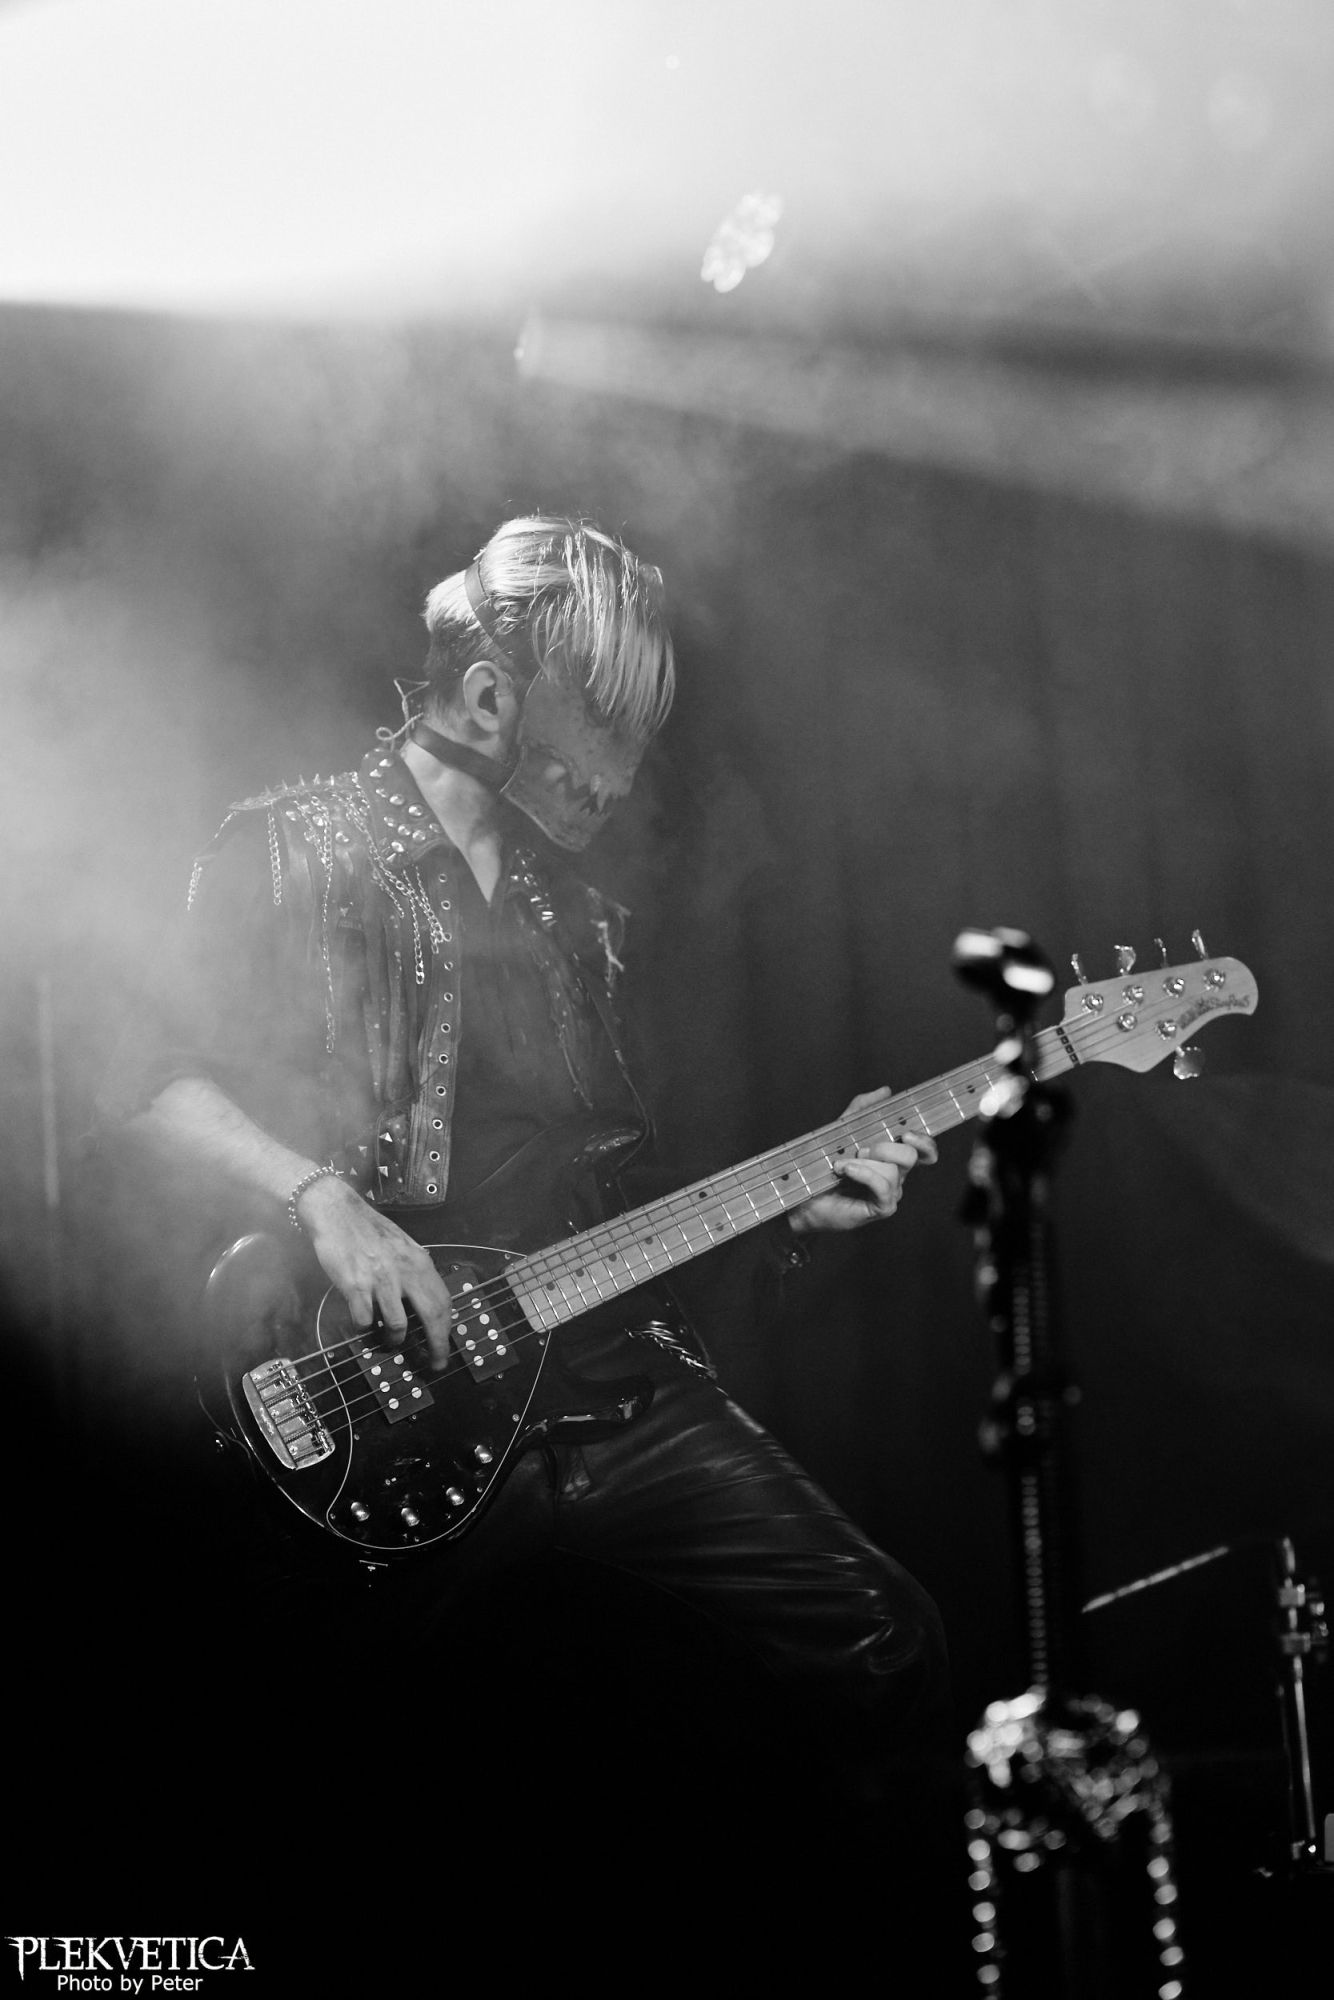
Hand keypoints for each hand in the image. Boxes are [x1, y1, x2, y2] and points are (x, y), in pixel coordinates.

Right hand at [296, 1176, 452, 1365]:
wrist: (337, 1211)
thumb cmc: (368, 1229)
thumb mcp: (402, 1246)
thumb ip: (414, 1270)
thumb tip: (425, 1299)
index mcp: (419, 1262)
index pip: (443, 1301)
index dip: (447, 1329)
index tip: (445, 1347)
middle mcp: (405, 1271)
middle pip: (432, 1316)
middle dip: (437, 1345)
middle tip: (435, 1363)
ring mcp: (381, 1280)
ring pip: (398, 1325)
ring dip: (395, 1339)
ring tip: (390, 1340)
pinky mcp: (355, 1286)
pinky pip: (365, 1321)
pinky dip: (365, 1330)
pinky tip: (363, 1326)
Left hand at [789, 1088, 937, 1236]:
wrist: (802, 1196)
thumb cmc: (823, 1167)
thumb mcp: (842, 1130)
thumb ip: (862, 1109)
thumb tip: (885, 1091)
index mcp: (892, 1158)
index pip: (924, 1150)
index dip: (924, 1142)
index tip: (907, 1133)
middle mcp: (896, 1175)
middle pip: (910, 1156)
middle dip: (884, 1148)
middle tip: (860, 1150)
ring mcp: (890, 1193)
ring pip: (893, 1171)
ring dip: (863, 1163)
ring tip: (841, 1164)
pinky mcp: (881, 1208)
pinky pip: (884, 1187)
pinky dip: (864, 1174)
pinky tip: (845, 1170)